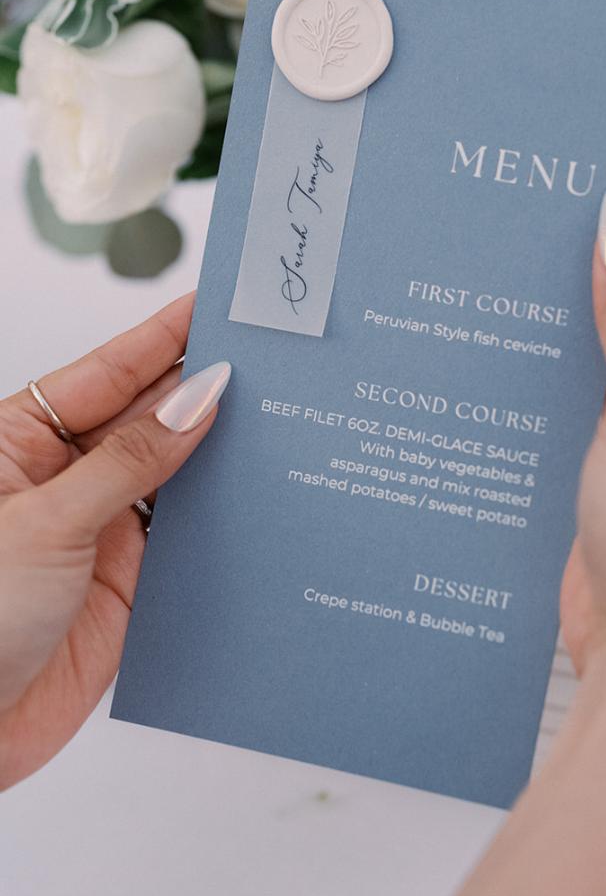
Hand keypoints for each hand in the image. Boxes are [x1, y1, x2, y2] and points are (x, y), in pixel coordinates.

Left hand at [0, 294, 230, 786]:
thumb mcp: (45, 524)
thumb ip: (130, 463)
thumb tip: (196, 400)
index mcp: (21, 443)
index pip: (108, 373)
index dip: (164, 338)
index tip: (218, 306)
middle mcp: (66, 481)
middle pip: (150, 420)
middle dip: (207, 390)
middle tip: (276, 360)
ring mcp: (102, 534)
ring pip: (179, 480)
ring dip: (225, 458)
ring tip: (287, 421)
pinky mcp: (132, 588)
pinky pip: (191, 542)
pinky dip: (228, 525)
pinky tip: (265, 501)